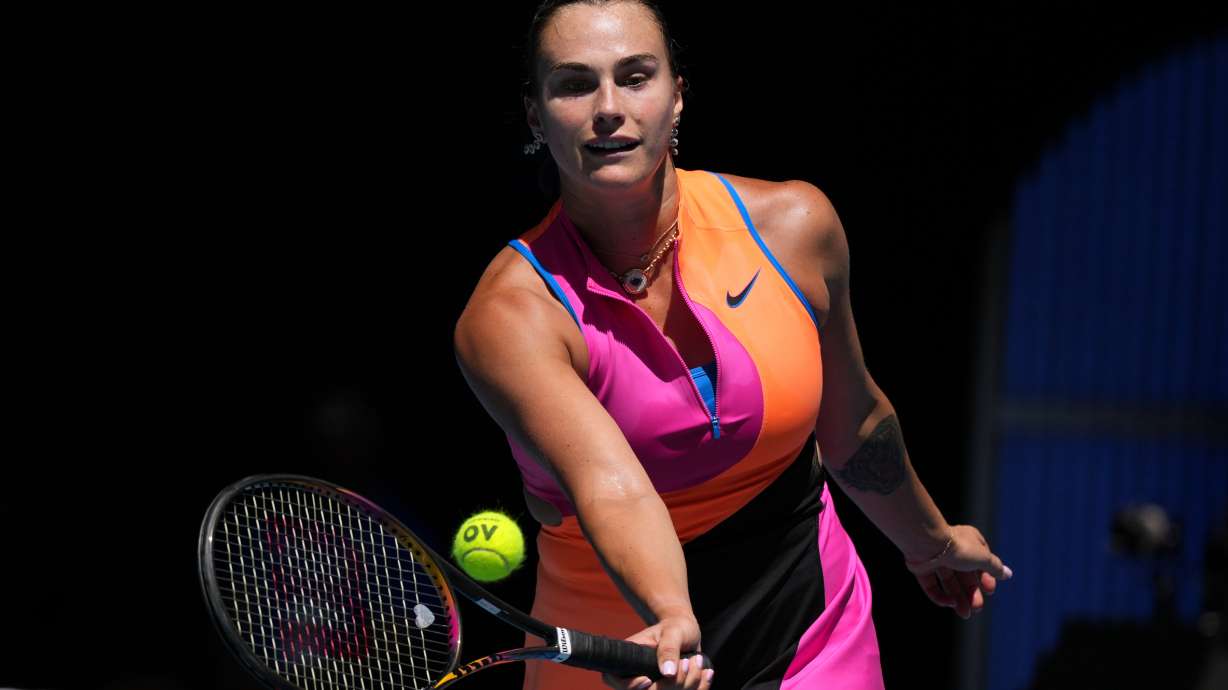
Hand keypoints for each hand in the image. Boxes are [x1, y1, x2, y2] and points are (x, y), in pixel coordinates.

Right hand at [600, 614, 714, 689]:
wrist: (687, 630)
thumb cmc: (676, 626)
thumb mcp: (673, 632)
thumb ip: (668, 649)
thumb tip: (667, 672)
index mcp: (631, 659)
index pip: (617, 680)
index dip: (630, 686)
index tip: (648, 680)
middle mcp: (640, 675)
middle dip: (674, 683)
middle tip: (687, 661)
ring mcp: (656, 685)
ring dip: (690, 682)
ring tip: (697, 660)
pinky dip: (700, 686)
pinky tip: (706, 672)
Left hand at [904, 524, 1012, 618]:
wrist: (926, 543)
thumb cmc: (958, 547)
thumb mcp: (983, 558)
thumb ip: (994, 567)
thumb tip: (1008, 574)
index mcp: (969, 542)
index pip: (980, 563)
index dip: (985, 578)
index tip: (990, 590)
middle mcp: (952, 550)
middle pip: (964, 575)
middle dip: (972, 593)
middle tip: (977, 608)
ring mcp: (936, 559)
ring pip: (949, 582)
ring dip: (958, 598)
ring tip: (965, 614)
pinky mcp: (921, 569)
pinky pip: (932, 586)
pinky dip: (941, 596)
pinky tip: (949, 603)